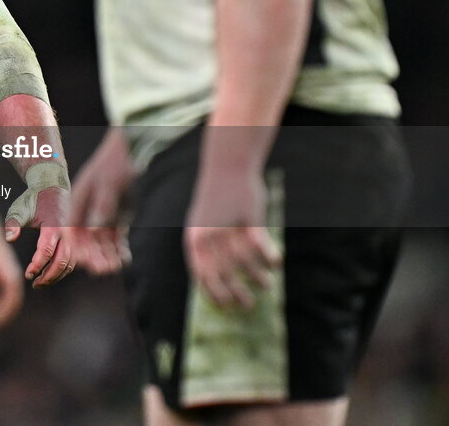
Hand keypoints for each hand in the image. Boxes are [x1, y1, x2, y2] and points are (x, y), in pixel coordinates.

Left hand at [5, 180, 73, 287]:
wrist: (52, 185)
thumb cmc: (33, 199)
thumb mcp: (20, 208)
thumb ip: (13, 223)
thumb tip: (10, 239)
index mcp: (53, 225)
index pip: (46, 251)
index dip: (37, 266)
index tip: (27, 275)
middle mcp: (66, 233)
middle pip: (62, 262)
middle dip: (48, 276)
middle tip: (34, 284)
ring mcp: (72, 236)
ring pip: (69, 263)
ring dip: (56, 276)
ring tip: (40, 282)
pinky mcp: (74, 239)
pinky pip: (72, 259)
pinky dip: (63, 270)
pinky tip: (49, 274)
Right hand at [70, 128, 134, 274]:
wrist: (133, 149)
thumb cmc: (116, 163)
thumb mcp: (109, 184)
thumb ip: (102, 207)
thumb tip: (95, 231)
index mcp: (77, 202)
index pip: (71, 231)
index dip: (76, 248)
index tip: (86, 262)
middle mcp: (87, 212)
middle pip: (86, 241)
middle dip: (94, 256)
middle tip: (106, 270)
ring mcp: (102, 216)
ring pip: (101, 243)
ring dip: (107, 256)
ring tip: (117, 267)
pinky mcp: (117, 218)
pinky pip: (116, 239)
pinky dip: (119, 250)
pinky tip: (125, 260)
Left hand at [185, 167, 281, 308]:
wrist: (227, 165)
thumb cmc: (216, 198)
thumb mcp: (205, 222)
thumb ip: (207, 249)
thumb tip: (209, 281)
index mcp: (195, 237)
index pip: (201, 274)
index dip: (213, 293)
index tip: (225, 307)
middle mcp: (210, 234)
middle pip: (224, 273)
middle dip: (236, 293)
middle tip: (248, 305)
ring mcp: (230, 226)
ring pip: (244, 262)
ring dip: (257, 277)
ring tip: (267, 286)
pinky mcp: (249, 219)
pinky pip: (261, 245)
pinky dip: (269, 257)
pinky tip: (276, 263)